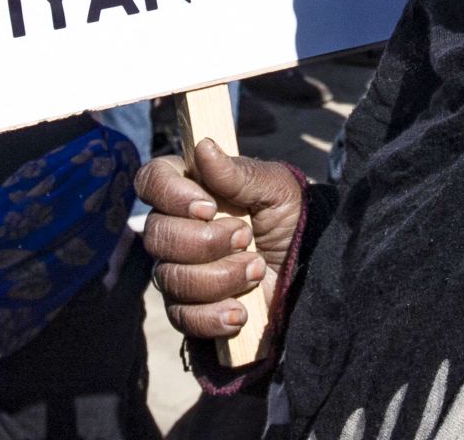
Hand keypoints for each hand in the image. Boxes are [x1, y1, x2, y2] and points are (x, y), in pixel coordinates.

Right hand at [137, 139, 303, 339]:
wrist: (310, 272)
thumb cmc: (292, 221)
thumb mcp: (276, 190)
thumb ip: (239, 173)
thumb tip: (203, 146)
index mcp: (193, 189)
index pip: (152, 181)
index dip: (171, 194)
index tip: (208, 207)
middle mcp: (178, 227)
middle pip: (156, 235)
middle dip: (206, 242)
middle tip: (248, 238)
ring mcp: (180, 269)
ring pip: (171, 278)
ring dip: (221, 277)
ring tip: (256, 269)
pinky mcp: (189, 308)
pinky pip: (182, 316)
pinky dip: (213, 315)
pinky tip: (240, 310)